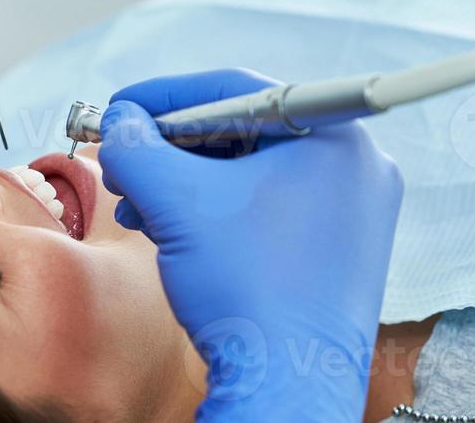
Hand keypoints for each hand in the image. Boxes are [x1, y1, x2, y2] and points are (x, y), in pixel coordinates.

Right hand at [99, 70, 401, 422]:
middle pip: (243, 131)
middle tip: (124, 160)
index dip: (164, 97)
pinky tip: (173, 230)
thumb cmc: (248, 289)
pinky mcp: (340, 248)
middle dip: (171, 148)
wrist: (290, 385)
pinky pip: (269, 206)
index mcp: (335, 136)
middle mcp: (356, 165)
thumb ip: (137, 146)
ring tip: (138, 206)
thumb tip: (118, 120)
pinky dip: (217, 211)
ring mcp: (353, 210)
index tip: (119, 108)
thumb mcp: (177, 202)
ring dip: (186, 183)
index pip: (235, 90)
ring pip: (251, 172)